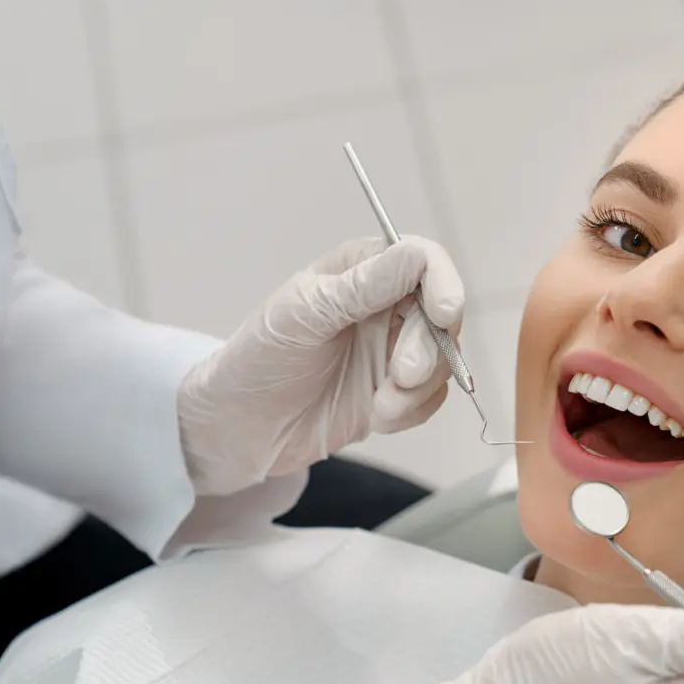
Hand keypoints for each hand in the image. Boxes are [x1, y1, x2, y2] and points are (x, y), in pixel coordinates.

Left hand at [178, 236, 462, 496]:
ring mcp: (391, 350)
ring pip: (443, 359)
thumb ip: (363, 287)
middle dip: (427, 349)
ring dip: (419, 387)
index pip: (423, 261)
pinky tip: (378, 418)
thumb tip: (417, 256)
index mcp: (360, 270)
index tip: (444, 315)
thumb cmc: (258, 359)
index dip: (443, 284)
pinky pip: (431, 397)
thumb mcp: (304, 315)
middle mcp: (383, 305)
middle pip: (441, 314)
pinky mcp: (394, 392)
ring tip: (381, 407)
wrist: (239, 427)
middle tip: (401, 376)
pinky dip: (413, 411)